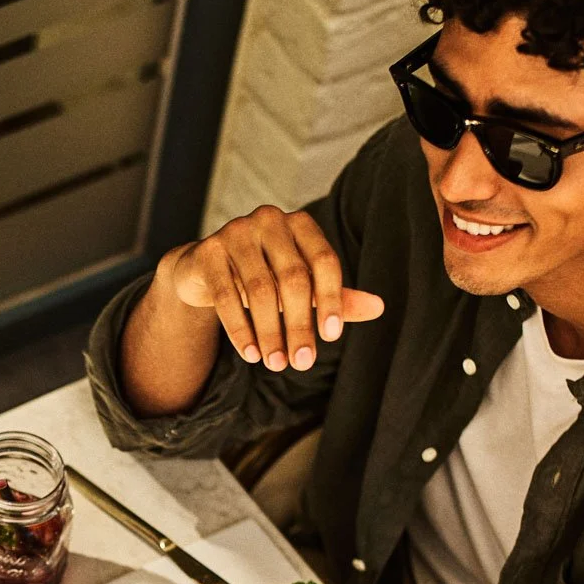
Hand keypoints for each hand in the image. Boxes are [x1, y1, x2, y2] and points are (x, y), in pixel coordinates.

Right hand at [163, 206, 384, 372]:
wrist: (205, 271)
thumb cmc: (263, 278)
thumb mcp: (301, 287)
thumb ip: (335, 296)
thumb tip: (379, 308)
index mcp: (300, 224)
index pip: (324, 261)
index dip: (331, 300)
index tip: (330, 338)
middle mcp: (269, 220)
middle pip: (293, 278)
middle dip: (299, 325)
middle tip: (302, 363)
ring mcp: (235, 232)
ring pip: (259, 290)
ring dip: (270, 333)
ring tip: (276, 364)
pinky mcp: (208, 251)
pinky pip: (226, 296)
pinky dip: (240, 329)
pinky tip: (251, 354)